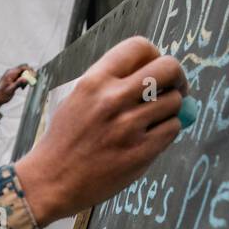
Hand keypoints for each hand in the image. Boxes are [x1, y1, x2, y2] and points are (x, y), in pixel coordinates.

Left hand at [0, 64, 34, 112]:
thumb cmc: (1, 95)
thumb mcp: (10, 90)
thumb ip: (18, 83)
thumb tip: (25, 79)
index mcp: (10, 73)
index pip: (23, 67)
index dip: (30, 70)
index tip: (34, 76)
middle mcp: (11, 72)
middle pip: (24, 69)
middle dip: (29, 75)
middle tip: (30, 82)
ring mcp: (12, 75)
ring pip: (23, 73)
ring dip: (26, 79)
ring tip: (23, 87)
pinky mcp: (13, 79)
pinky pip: (21, 77)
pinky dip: (23, 81)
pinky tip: (21, 88)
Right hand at [14, 37, 187, 228]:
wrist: (51, 181)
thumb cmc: (64, 141)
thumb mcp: (77, 100)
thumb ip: (110, 84)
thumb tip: (154, 75)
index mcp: (94, 81)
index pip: (139, 46)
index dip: (154, 54)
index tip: (155, 68)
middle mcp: (112, 99)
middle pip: (167, 67)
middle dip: (177, 76)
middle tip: (175, 87)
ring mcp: (128, 126)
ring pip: (175, 101)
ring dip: (171, 108)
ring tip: (155, 119)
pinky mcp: (140, 152)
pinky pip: (173, 128)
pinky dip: (168, 130)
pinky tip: (152, 137)